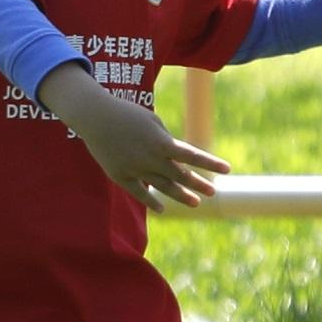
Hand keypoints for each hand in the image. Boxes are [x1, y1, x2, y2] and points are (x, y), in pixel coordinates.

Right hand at [39, 67, 222, 210]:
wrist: (94, 116)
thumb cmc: (126, 113)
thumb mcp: (152, 121)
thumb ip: (165, 141)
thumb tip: (175, 159)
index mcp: (162, 142)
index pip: (193, 155)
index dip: (211, 163)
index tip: (227, 169)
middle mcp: (152, 159)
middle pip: (181, 175)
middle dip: (199, 184)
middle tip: (213, 192)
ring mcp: (136, 169)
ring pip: (163, 188)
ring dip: (181, 196)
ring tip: (196, 202)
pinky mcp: (121, 176)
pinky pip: (139, 193)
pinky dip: (151, 201)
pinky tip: (162, 208)